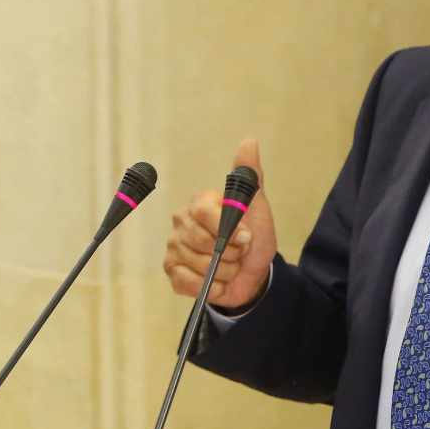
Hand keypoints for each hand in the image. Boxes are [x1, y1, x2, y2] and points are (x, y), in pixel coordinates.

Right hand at [162, 138, 277, 310]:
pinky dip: (210, 287)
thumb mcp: (257, 208)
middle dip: (230, 253)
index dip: (227, 229)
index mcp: (199, 203)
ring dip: (224, 272)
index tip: (245, 236)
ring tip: (230, 266)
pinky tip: (217, 281)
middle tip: (239, 252)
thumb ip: (249, 177)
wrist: (253, 275)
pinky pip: (187, 282)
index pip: (203, 212)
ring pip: (199, 265)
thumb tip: (249, 142)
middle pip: (202, 241)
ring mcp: (174, 247)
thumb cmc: (253, 239)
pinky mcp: (172, 272)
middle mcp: (182, 222)